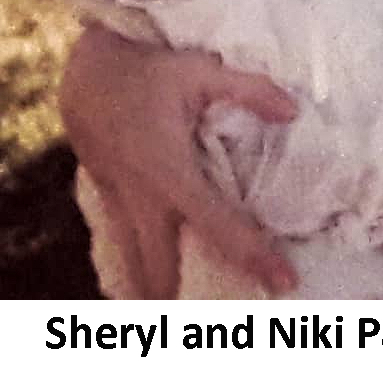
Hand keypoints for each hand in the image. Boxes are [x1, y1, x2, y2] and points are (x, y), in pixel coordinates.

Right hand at [61, 24, 299, 296]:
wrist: (87, 73)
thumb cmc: (149, 70)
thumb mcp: (201, 71)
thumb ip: (250, 90)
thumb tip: (294, 111)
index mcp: (169, 173)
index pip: (218, 227)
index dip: (253, 256)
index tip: (285, 281)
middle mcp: (142, 200)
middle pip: (164, 270)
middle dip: (187, 300)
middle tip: (234, 315)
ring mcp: (121, 205)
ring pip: (137, 266)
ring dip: (160, 290)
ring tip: (192, 310)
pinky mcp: (110, 201)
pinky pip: (127, 248)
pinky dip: (144, 268)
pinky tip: (163, 280)